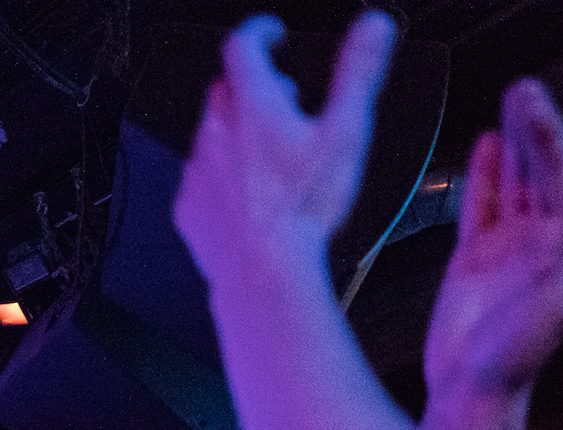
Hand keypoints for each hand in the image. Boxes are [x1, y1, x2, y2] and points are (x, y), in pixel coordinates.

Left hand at [174, 12, 396, 280]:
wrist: (263, 272)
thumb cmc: (304, 207)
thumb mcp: (345, 134)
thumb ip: (357, 74)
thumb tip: (374, 25)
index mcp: (254, 106)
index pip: (242, 46)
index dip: (258, 32)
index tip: (272, 34)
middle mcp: (216, 131)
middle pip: (226, 90)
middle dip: (252, 88)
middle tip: (282, 102)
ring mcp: (197, 169)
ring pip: (211, 134)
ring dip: (235, 133)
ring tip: (269, 155)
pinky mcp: (188, 206)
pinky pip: (200, 178)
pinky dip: (220, 175)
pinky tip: (246, 195)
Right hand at [422, 80, 562, 402]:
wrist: (472, 391)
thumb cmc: (517, 356)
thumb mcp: (560, 301)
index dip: (552, 141)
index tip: (535, 110)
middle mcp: (541, 242)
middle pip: (542, 172)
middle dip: (535, 130)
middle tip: (523, 88)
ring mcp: (507, 248)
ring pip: (514, 182)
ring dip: (513, 143)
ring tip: (509, 103)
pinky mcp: (473, 258)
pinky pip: (481, 206)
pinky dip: (485, 175)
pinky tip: (487, 146)